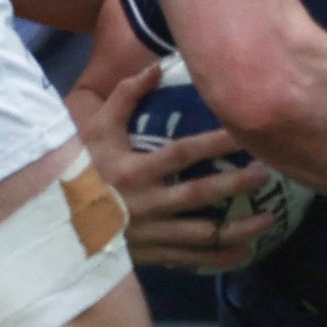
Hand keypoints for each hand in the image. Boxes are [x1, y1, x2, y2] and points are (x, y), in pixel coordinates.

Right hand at [67, 69, 275, 274]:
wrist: (57, 221)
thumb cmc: (81, 169)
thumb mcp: (96, 129)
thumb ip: (124, 97)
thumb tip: (156, 67)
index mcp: (134, 170)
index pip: (183, 153)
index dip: (216, 143)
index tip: (244, 134)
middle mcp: (146, 203)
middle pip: (200, 194)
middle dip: (236, 184)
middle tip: (266, 172)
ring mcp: (150, 233)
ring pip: (202, 233)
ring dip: (238, 228)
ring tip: (269, 218)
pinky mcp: (152, 254)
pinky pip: (191, 258)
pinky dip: (220, 257)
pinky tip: (246, 252)